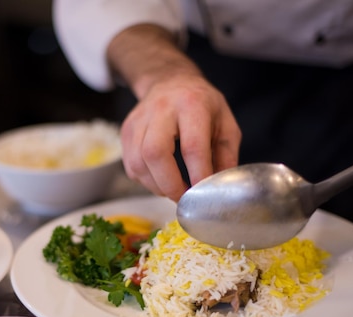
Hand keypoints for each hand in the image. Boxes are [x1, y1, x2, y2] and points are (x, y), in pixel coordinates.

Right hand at [107, 25, 240, 201]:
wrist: (169, 82)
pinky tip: (160, 179)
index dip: (197, 175)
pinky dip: (145, 180)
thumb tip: (218, 188)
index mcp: (192, 104)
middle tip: (183, 198)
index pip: (192, 146)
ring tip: (173, 189)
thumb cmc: (202, 106)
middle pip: (155, 153)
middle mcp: (161, 109)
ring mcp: (139, 120)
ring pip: (138, 163)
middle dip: (170, 185)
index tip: (203, 194)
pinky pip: (130, 165)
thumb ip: (226, 156)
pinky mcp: (126, 131)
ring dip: (156, 186)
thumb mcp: (226, 124)